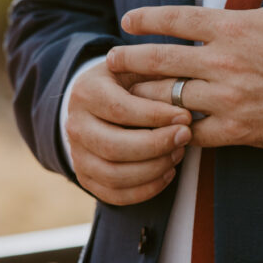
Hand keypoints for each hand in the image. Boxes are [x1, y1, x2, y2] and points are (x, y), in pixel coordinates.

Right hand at [65, 60, 192, 204]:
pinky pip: (115, 195)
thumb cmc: (127, 83)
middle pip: (114, 147)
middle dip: (156, 145)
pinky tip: (168, 172)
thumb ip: (158, 73)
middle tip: (185, 137)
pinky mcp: (86, 177)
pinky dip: (146, 189)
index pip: (120, 109)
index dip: (155, 116)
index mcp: (86, 92)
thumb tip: (187, 89)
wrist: (98, 103)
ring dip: (153, 169)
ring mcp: (77, 155)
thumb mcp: (138, 68)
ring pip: (114, 175)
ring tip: (178, 153)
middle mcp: (75, 125)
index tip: (185, 117)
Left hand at [107, 0, 262, 150]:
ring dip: (143, 98)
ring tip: (126, 98)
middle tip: (110, 63)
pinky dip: (175, 130)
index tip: (127, 20)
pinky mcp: (237, 128)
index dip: (145, 19)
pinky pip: (193, 131)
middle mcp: (223, 62)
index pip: (175, 19)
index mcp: (234, 26)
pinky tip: (163, 128)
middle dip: (129, 61)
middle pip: (159, 60)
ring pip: (167, 99)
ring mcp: (227, 97)